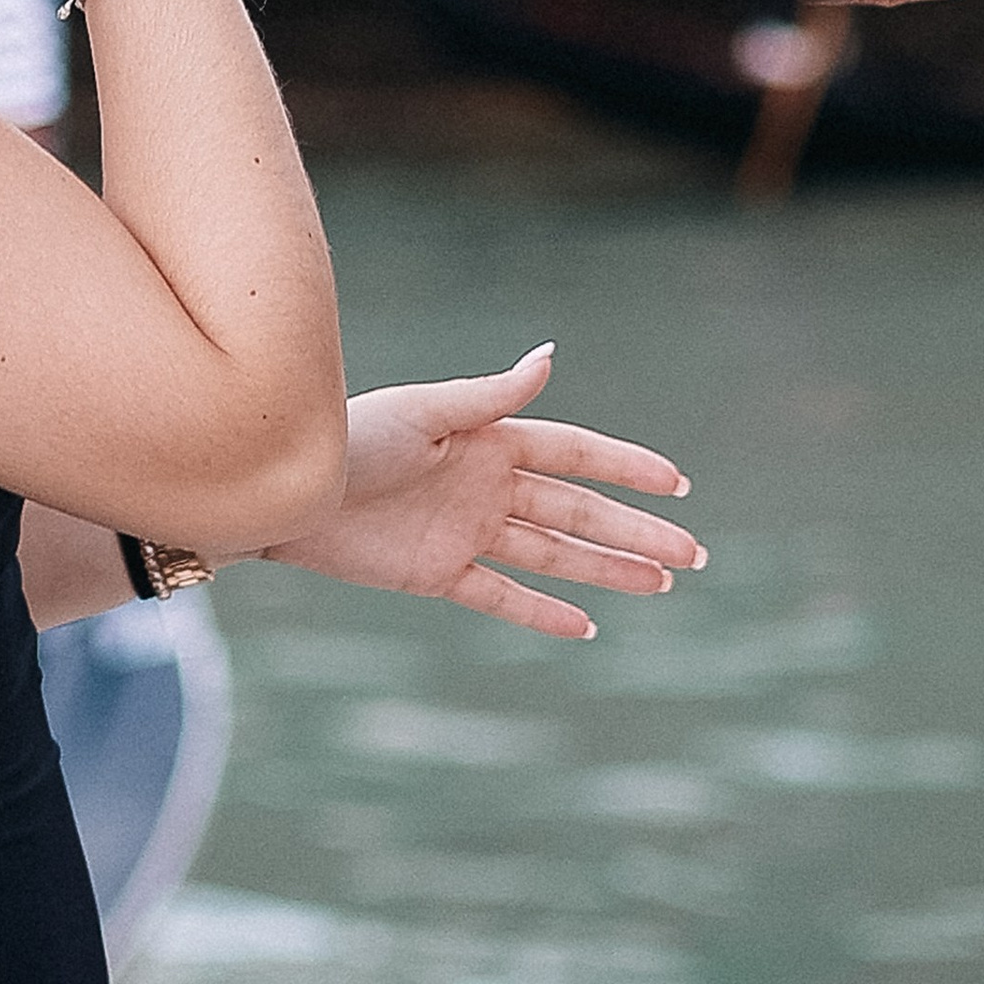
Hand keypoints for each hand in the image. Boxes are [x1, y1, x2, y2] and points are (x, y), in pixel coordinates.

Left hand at [261, 348, 701, 638]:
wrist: (289, 492)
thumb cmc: (351, 438)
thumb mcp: (426, 412)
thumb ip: (492, 396)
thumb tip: (551, 357)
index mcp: (492, 440)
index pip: (577, 455)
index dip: (627, 469)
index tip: (677, 485)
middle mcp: (490, 487)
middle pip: (580, 512)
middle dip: (637, 532)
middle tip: (694, 555)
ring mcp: (470, 532)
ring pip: (556, 555)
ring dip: (607, 569)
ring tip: (661, 585)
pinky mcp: (442, 574)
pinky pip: (504, 597)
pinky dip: (543, 612)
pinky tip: (587, 627)